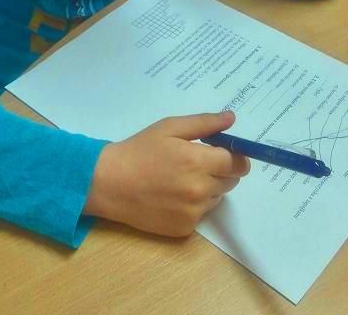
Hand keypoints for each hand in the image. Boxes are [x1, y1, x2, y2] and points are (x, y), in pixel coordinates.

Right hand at [83, 111, 249, 236]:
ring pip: (217, 198)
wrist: (110, 183)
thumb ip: (204, 123)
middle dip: (221, 170)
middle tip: (196, 162)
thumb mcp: (169, 127)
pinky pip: (201, 213)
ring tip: (180, 178)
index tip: (223, 152)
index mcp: (199, 162)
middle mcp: (200, 190)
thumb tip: (231, 119)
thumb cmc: (140, 150)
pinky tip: (172, 195)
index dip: (234, 156)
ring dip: (208, 188)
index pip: (237, 163)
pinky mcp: (185, 228)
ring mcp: (193, 212)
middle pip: (231, 181)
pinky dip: (194, 204)